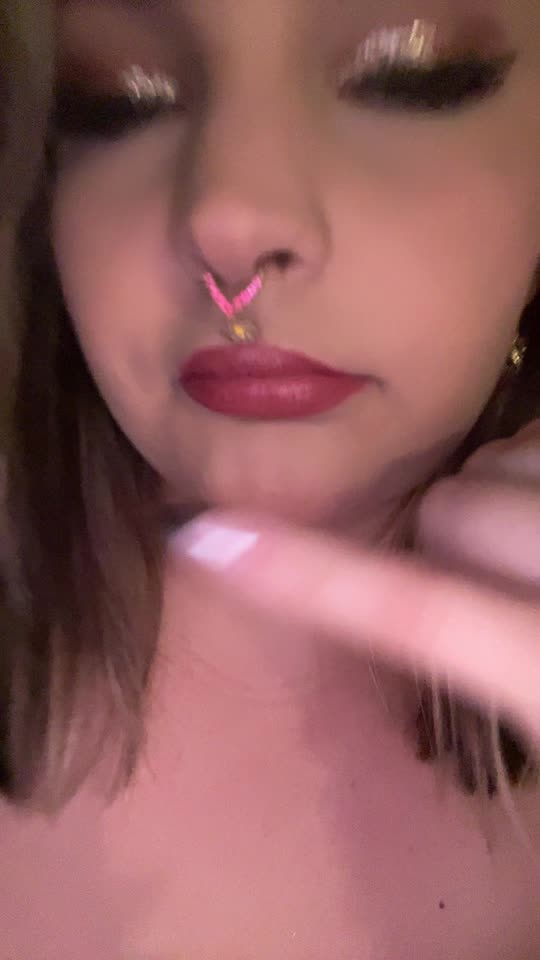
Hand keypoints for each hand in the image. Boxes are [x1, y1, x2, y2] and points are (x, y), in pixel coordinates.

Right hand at [172, 421, 539, 743]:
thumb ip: (471, 681)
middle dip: (444, 537)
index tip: (202, 539)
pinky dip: (526, 463)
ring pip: (494, 460)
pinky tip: (538, 504)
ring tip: (522, 545)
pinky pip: (534, 436)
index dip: (307, 575)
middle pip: (448, 509)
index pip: (414, 613)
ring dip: (494, 493)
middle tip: (479, 580)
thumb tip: (413, 635)